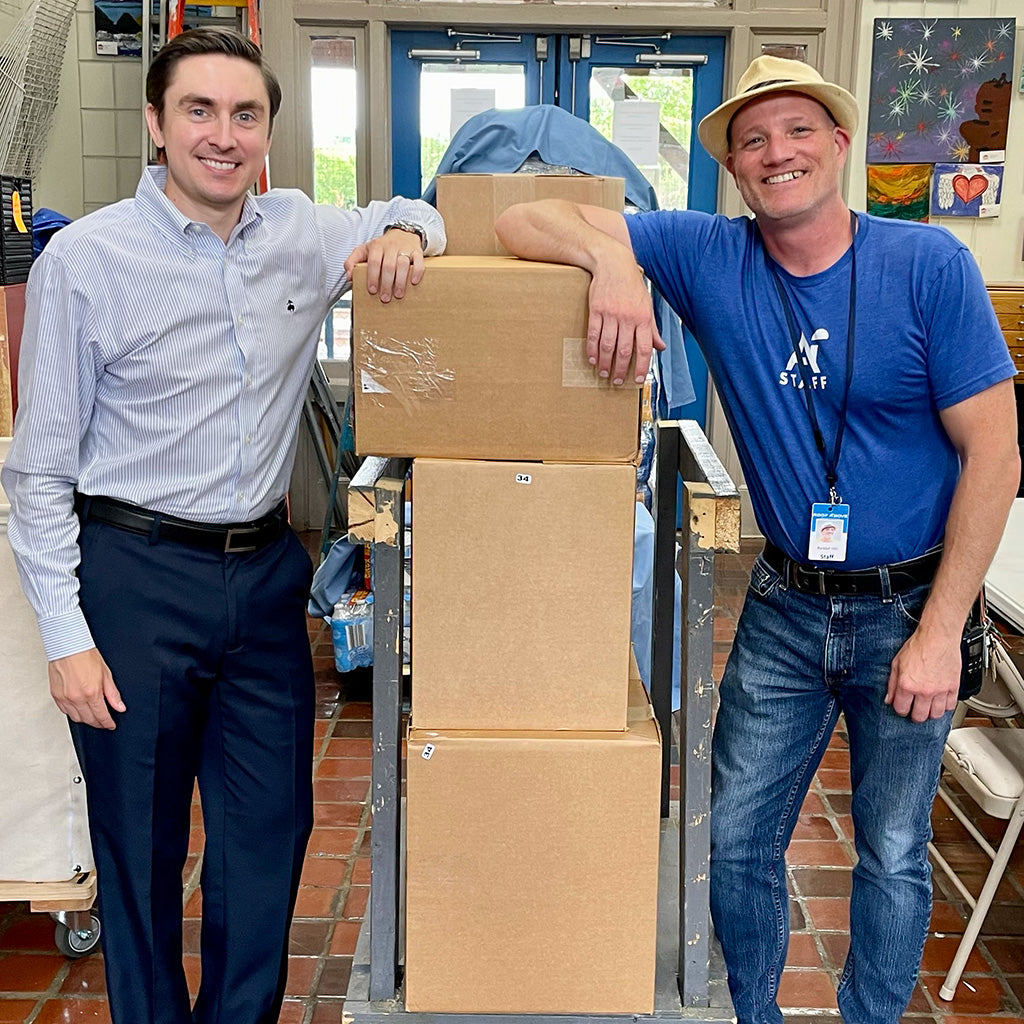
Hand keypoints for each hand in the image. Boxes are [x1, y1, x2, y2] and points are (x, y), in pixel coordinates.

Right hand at [49, 649, 125, 729]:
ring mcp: (64, 698)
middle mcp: (76, 698)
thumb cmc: (86, 656)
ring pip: (76, 718)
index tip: (111, 725)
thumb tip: (119, 707)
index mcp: (91, 692)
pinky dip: (73, 714)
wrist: (68, 647)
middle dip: (98, 723)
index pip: (101, 715)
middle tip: (104, 722)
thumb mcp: (106, 674)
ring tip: (93, 717)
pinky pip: (65, 711)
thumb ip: (112, 693)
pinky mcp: (56, 696)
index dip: (107, 723)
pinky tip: (79, 710)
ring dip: (86, 720)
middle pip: (88, 719)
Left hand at [344, 228, 424, 302]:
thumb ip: (353, 261)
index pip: (374, 262)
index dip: (373, 276)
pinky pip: (419, 261)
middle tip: (385, 298)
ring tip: (398, 295)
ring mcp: (404, 249)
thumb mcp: (364, 250)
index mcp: (376, 246)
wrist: (403, 233)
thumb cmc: (382, 247)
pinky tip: (413, 282)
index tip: (372, 290)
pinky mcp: (416, 251)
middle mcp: (390, 246)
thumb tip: (349, 277)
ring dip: (400, 281)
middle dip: (386, 284)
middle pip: (388, 265)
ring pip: (403, 264)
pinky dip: (417, 272)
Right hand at [587, 260, 665, 384]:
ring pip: (608, 345)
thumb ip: (652, 328)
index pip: (644, 348)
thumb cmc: (632, 285)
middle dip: (620, 369)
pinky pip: (593, 334)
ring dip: (605, 362)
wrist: (614, 263)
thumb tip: (660, 347)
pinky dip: (592, 349)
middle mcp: (628, 317)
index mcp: (643, 318)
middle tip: (617, 381)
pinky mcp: (596, 310)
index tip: (638, 380)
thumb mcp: (647, 305)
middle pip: (624, 350)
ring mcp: (611, 314)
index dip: (642, 367)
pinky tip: (593, 358)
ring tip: (604, 373)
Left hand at [885, 625, 959, 722]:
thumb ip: (891, 684)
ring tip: (927, 706)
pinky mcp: (954, 687)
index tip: (902, 707)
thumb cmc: (918, 646)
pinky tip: (940, 700)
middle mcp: (924, 690)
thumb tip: (889, 699)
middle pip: (920, 716)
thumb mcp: (896, 663)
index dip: (900, 709)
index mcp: (907, 685)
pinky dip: (945, 706)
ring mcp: (940, 690)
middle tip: (915, 710)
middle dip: (915, 715)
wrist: (938, 637)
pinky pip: (951, 706)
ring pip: (936, 715)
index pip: (901, 709)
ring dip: (931, 713)